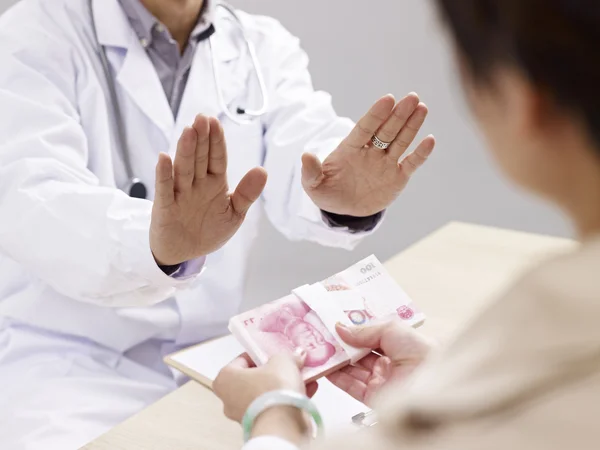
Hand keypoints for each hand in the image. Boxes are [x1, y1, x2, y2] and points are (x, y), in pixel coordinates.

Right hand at [150, 115, 267, 265]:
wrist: (185, 253)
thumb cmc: (209, 230)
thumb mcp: (234, 214)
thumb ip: (247, 193)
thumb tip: (263, 170)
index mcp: (215, 182)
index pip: (217, 158)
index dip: (216, 141)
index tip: (215, 122)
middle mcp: (196, 184)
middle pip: (199, 158)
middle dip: (201, 138)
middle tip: (202, 118)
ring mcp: (180, 193)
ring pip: (184, 169)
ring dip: (185, 150)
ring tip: (188, 131)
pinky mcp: (165, 207)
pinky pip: (164, 189)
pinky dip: (164, 175)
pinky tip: (164, 158)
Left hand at [213, 351, 317, 443]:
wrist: (282, 425)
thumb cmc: (273, 388)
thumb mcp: (282, 361)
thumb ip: (288, 356)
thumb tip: (296, 355)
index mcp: (225, 378)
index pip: (242, 360)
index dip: (260, 354)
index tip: (275, 353)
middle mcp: (229, 398)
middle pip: (254, 378)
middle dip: (274, 372)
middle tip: (289, 365)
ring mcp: (243, 414)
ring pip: (265, 394)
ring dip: (284, 386)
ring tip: (303, 377)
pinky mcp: (258, 425)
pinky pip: (273, 407)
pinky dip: (288, 399)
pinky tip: (307, 390)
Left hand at [302, 93, 434, 216]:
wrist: (343, 209)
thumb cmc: (327, 192)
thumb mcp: (314, 185)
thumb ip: (311, 171)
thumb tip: (305, 155)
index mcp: (350, 149)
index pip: (365, 128)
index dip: (375, 114)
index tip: (387, 99)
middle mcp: (370, 152)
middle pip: (386, 130)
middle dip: (398, 114)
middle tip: (411, 97)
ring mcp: (385, 163)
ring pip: (400, 141)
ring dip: (411, 126)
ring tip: (422, 108)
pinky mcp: (397, 177)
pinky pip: (411, 163)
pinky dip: (420, 153)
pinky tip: (429, 140)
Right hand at [327, 319, 433, 406]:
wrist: (434, 383)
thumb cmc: (422, 352)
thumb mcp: (392, 330)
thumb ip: (364, 330)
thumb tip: (341, 328)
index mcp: (396, 345)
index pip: (367, 337)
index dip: (350, 332)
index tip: (332, 325)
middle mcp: (388, 362)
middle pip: (357, 353)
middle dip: (340, 346)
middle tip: (321, 337)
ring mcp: (380, 380)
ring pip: (352, 369)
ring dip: (336, 361)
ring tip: (318, 351)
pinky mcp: (374, 397)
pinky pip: (352, 386)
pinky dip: (338, 378)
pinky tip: (326, 369)